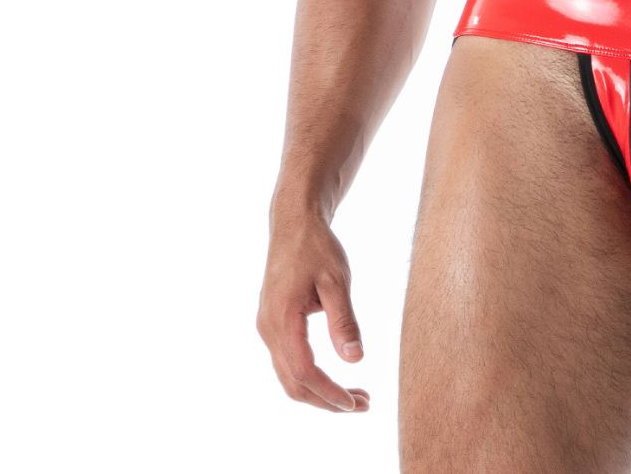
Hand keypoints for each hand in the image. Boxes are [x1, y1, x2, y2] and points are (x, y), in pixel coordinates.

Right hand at [257, 211, 370, 411]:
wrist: (293, 224)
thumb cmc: (317, 247)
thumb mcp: (337, 280)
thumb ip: (343, 320)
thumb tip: (356, 360)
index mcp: (282, 319)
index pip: (304, 372)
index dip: (329, 393)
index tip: (355, 403)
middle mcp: (268, 330)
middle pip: (293, 384)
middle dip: (327, 401)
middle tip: (363, 405)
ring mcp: (267, 328)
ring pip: (289, 377)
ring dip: (319, 393)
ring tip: (355, 396)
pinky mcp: (272, 325)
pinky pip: (287, 363)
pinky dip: (310, 378)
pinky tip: (334, 378)